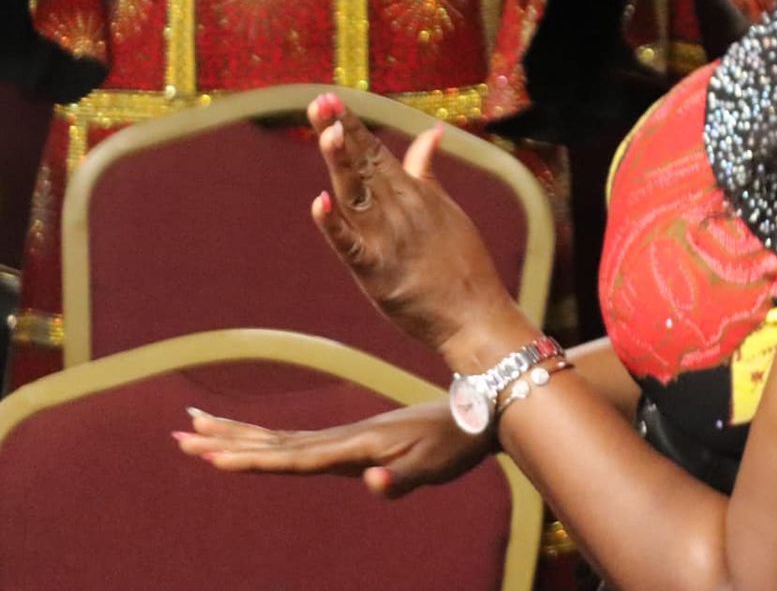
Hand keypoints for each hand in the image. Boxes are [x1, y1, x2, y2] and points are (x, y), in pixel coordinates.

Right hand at [174, 400, 490, 497]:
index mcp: (355, 446)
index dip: (254, 461)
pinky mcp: (352, 440)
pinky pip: (298, 441)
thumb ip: (400, 479)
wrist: (480, 409)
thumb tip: (371, 484)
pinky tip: (251, 440)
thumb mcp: (434, 467)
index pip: (295, 457)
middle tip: (179, 435)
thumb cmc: (456, 444)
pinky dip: (267, 439)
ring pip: (279, 438)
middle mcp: (342, 439)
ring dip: (236, 434)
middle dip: (226, 441)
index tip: (212, 458)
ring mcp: (345, 438)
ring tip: (194, 425)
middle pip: (273, 442)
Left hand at [306, 93, 532, 366]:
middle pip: (362, 165)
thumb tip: (431, 131)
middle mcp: (398, 209)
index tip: (331, 98)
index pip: (376, 151)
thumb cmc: (460, 261)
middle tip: (320, 103)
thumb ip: (425, 170)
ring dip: (341, 164)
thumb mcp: (444, 206)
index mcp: (413, 192)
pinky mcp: (376, 273)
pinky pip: (350, 246)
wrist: (475, 313)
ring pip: (355, 195)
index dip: (353, 124)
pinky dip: (334, 226)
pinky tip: (319, 203)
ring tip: (328, 133)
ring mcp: (386, 239)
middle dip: (340, 132)